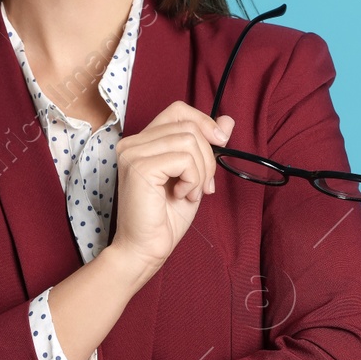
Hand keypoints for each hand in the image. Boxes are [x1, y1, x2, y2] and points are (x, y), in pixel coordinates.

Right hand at [112, 101, 234, 281]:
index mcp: (144, 141)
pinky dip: (193, 180)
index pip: (178, 111)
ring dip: (201, 172)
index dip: (204, 122)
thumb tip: (228, 120)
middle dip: (207, 157)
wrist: (147, 248)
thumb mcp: (195, 175)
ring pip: (190, 141)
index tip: (220, 142)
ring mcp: (132, 153)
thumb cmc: (166, 216)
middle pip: (189, 126)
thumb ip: (207, 146)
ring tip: (190, 193)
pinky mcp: (138, 167)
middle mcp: (133, 142)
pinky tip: (182, 195)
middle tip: (202, 185)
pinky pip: (184, 159)